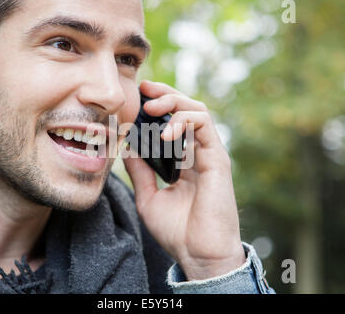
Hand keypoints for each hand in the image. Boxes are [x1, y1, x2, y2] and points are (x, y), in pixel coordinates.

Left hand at [123, 80, 245, 280]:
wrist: (197, 254)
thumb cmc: (177, 231)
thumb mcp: (148, 196)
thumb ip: (140, 171)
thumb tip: (126, 147)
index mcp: (183, 161)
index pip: (173, 122)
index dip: (158, 105)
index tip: (137, 96)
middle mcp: (197, 153)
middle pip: (186, 110)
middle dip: (164, 95)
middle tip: (143, 90)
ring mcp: (209, 154)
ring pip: (197, 111)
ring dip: (173, 102)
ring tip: (151, 107)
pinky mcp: (217, 159)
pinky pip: (204, 126)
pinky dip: (183, 121)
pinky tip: (164, 133)